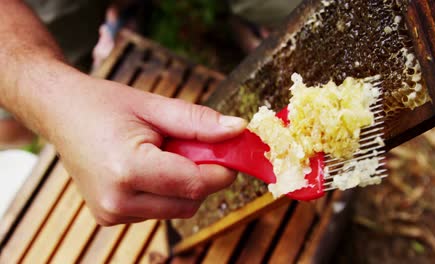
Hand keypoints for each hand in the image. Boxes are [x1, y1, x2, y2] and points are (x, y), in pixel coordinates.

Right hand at [50, 73, 245, 225]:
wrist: (59, 113)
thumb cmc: (103, 104)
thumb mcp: (154, 105)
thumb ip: (199, 122)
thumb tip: (239, 130)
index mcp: (128, 170)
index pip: (195, 183)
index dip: (222, 169)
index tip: (232, 151)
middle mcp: (118, 201)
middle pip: (189, 201)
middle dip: (203, 175)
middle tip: (193, 145)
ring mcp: (111, 213)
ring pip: (177, 208)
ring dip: (184, 183)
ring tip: (163, 152)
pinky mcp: (110, 217)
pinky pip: (158, 209)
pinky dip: (166, 190)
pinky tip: (148, 167)